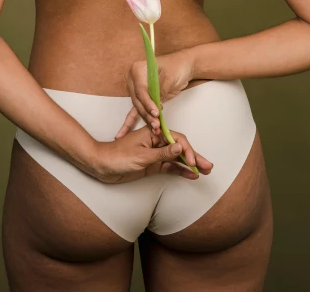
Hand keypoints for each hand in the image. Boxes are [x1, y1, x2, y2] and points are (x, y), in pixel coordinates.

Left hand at [92, 124, 212, 183]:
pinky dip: (179, 171)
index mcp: (154, 133)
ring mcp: (155, 153)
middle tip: (209, 166)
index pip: (177, 139)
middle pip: (180, 148)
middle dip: (194, 157)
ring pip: (176, 159)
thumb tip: (181, 148)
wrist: (101, 165)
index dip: (187, 150)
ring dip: (190, 165)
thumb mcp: (142, 156)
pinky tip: (190, 175)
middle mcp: (157, 142)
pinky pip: (169, 167)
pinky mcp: (152, 164)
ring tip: (205, 171)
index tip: (193, 162)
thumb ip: (163, 153)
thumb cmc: (118, 156)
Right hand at [115, 48, 196, 138]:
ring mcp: (136, 89)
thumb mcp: (170, 76)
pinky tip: (122, 133)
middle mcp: (133, 80)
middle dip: (147, 114)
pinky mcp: (142, 98)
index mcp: (137, 70)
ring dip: (146, 119)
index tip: (156, 112)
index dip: (147, 103)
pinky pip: (136, 110)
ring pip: (138, 108)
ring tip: (156, 129)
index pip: (140, 90)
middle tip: (156, 124)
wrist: (182, 66)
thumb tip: (155, 103)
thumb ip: (161, 90)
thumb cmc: (177, 67)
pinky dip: (131, 121)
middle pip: (138, 101)